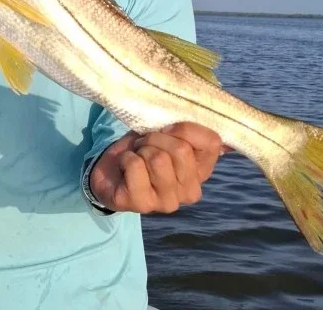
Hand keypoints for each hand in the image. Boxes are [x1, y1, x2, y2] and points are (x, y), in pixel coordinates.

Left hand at [89, 122, 224, 213]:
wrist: (111, 172)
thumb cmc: (143, 150)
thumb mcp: (165, 134)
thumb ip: (184, 130)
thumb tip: (198, 116)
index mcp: (202, 171)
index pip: (211, 142)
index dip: (184, 128)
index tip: (166, 130)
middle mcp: (191, 191)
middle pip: (181, 150)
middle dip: (156, 138)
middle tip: (145, 145)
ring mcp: (168, 202)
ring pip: (158, 158)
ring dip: (141, 150)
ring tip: (137, 156)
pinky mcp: (143, 204)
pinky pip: (135, 166)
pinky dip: (125, 158)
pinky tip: (125, 168)